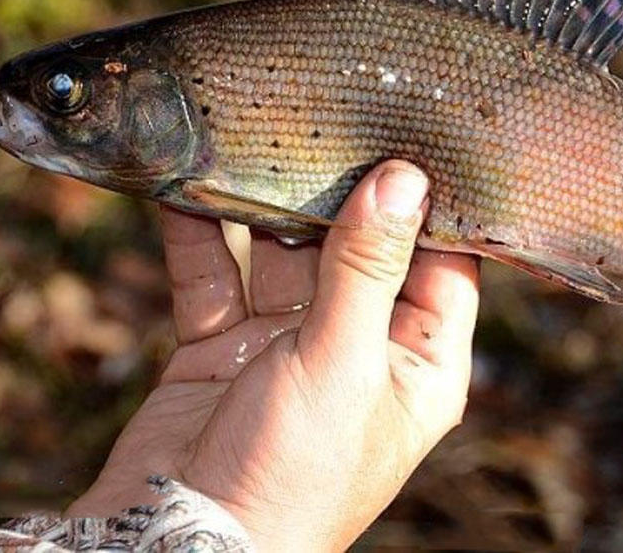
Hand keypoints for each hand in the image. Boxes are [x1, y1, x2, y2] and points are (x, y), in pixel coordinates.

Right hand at [66, 161, 479, 551]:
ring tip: (259, 133)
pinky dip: (199, 234)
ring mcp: (288, 346)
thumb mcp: (341, 363)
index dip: (433, 205)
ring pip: (284, 256)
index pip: (445, 264)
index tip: (421, 133)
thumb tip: (404, 179)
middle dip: (340, 190)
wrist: (177, 547)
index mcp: (419, 362)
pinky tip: (186, 181)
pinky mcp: (223, 349)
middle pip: (360, 249)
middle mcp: (360, 347)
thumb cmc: (290, 476)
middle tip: (331, 113)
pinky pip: (214, 278)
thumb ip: (367, 268)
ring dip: (267, 205)